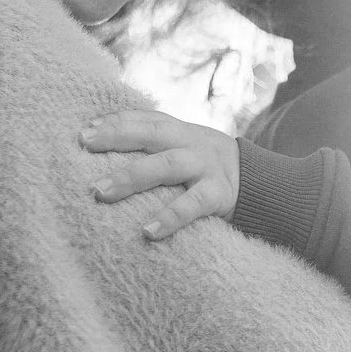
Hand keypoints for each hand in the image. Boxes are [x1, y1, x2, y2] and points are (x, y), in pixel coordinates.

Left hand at [81, 108, 239, 239]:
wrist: (267, 188)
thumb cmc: (212, 173)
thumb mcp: (190, 151)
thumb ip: (160, 148)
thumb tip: (109, 153)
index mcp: (182, 131)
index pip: (144, 119)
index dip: (114, 121)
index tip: (83, 131)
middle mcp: (193, 143)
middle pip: (150, 133)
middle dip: (115, 137)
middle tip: (83, 145)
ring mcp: (207, 167)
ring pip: (166, 166)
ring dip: (131, 177)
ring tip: (100, 192)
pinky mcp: (220, 195)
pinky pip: (192, 206)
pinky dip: (169, 218)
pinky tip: (147, 232)